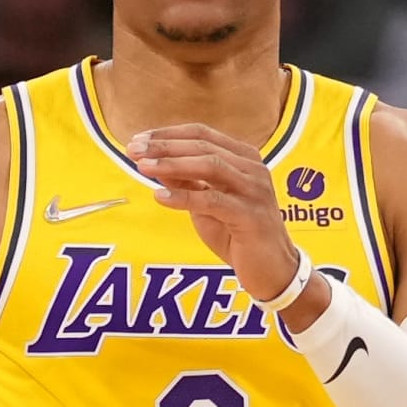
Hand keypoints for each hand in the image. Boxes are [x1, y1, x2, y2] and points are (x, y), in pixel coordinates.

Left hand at [124, 123, 306, 306]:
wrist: (272, 272)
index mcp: (243, 157)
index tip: (137, 140)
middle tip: (133, 150)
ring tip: (142, 167)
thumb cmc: (239, 236)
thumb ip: (186, 182)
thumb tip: (154, 163)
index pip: (201, 135)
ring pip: (209, 166)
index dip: (167, 134)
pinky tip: (160, 197)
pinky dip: (184, 197)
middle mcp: (252, 167)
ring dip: (171, 164)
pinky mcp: (251, 216)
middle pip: (202, 146)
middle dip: (164, 146)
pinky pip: (212, 200)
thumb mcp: (206, 205)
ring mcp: (255, 190)